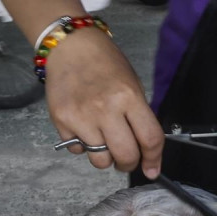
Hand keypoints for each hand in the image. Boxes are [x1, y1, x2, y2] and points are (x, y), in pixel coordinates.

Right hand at [45, 28, 163, 176]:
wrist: (71, 46)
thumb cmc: (104, 62)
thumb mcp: (131, 84)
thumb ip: (138, 116)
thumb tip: (145, 148)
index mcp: (128, 97)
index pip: (150, 138)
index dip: (154, 159)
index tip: (152, 169)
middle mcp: (105, 109)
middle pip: (125, 155)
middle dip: (129, 164)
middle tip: (127, 160)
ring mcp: (81, 117)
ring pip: (100, 160)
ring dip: (105, 158)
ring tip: (104, 143)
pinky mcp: (61, 120)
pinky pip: (76, 150)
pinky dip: (82, 146)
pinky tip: (84, 129)